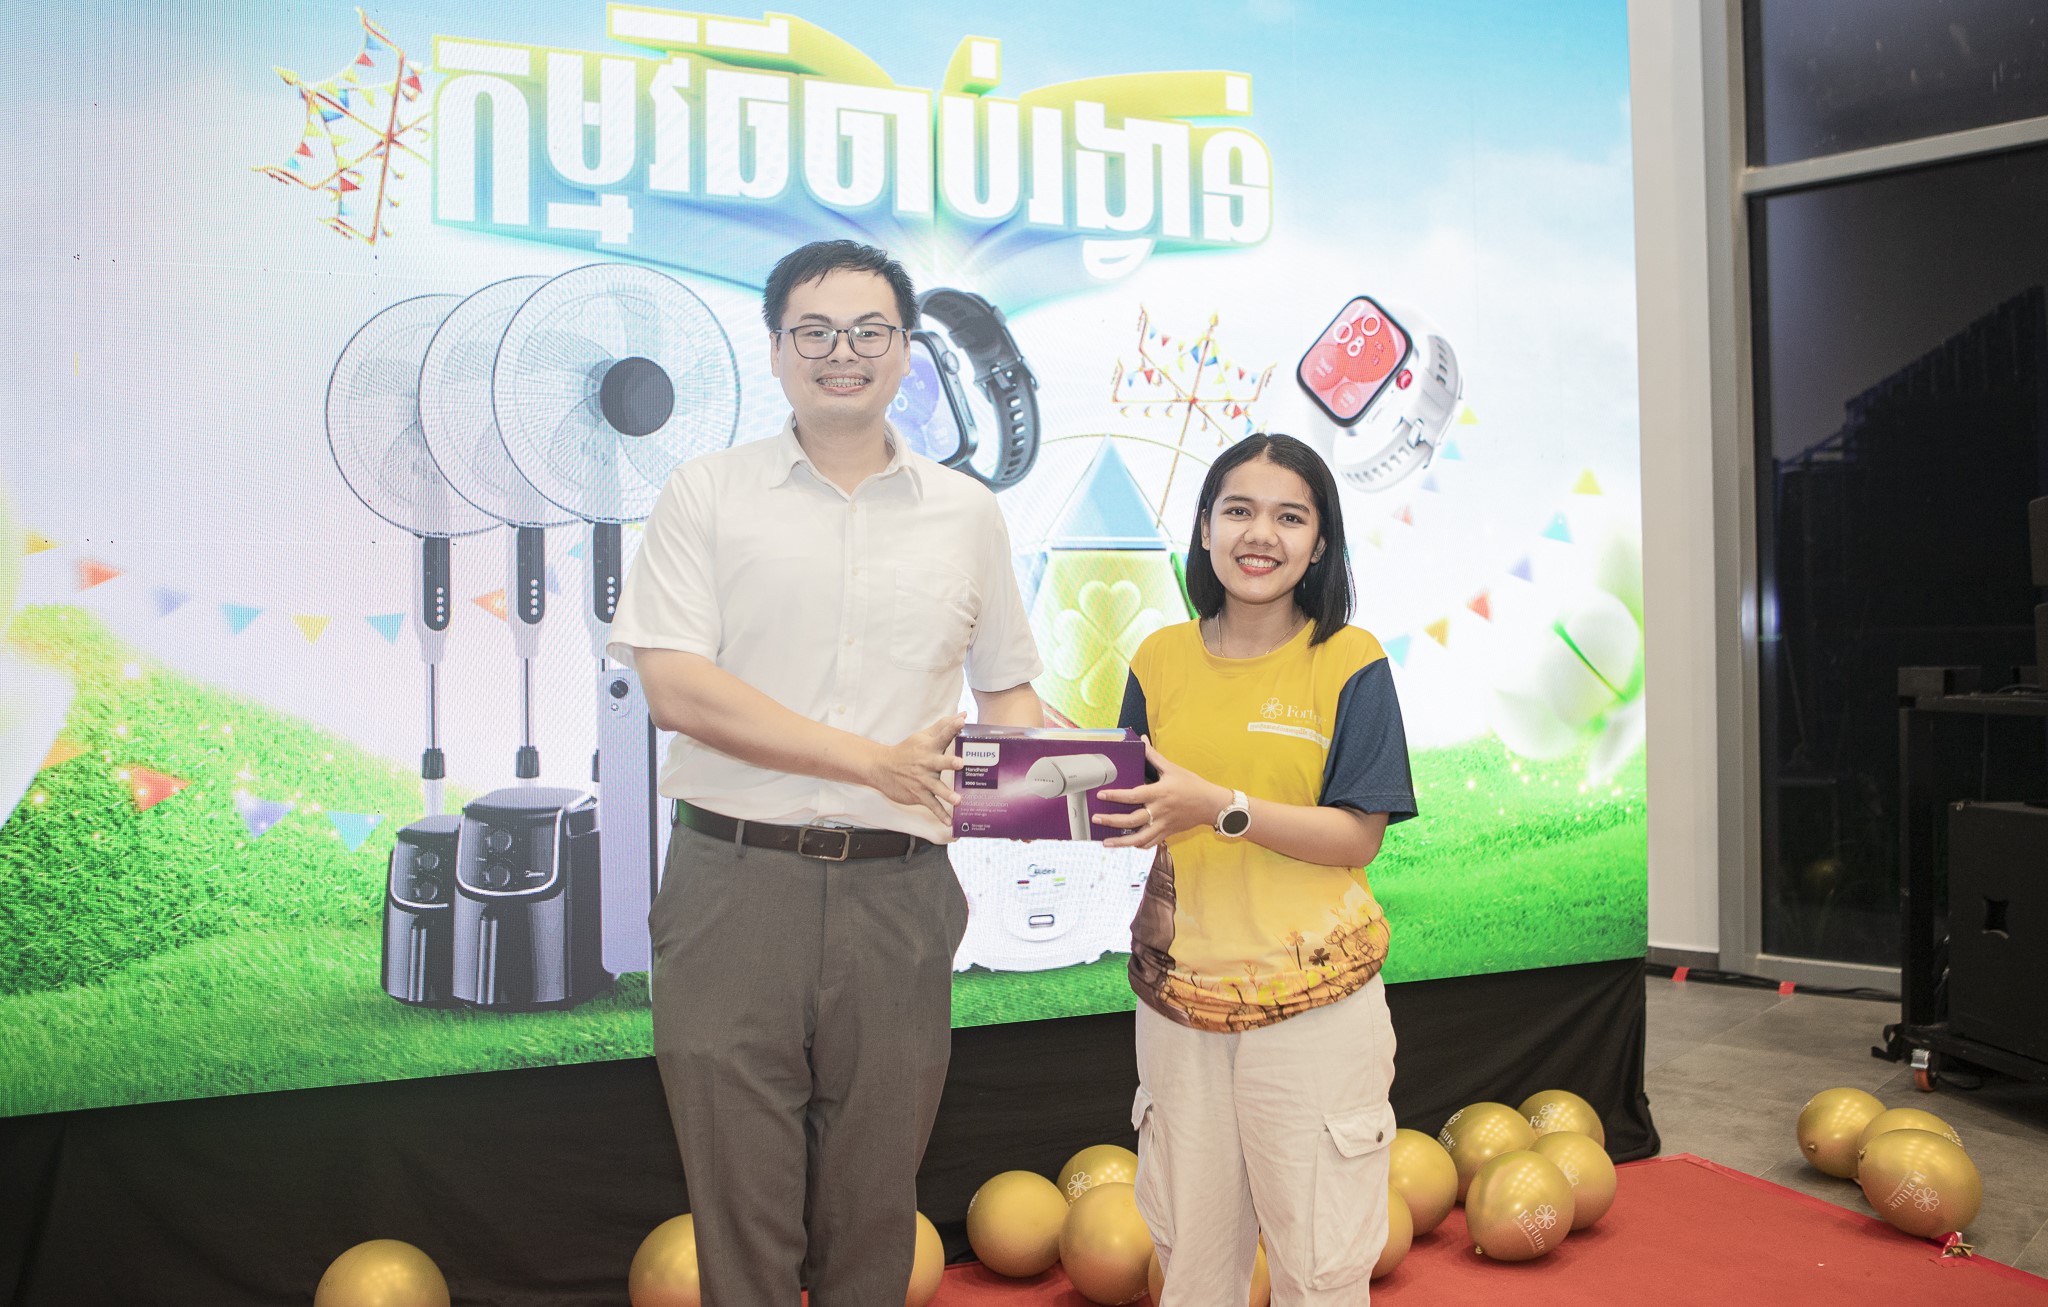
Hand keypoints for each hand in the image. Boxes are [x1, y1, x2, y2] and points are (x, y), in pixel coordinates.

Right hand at [866, 712, 966, 821]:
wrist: (881, 768)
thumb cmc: (907, 750)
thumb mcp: (923, 736)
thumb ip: (944, 726)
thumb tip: (963, 714)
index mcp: (929, 747)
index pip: (942, 735)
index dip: (952, 727)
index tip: (962, 721)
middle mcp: (926, 763)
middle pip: (940, 762)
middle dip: (950, 762)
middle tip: (960, 763)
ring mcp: (922, 780)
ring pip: (936, 787)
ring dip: (947, 794)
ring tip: (957, 800)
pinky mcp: (919, 794)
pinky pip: (932, 805)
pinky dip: (940, 815)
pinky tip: (950, 823)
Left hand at [1092, 740, 1229, 848]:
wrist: (1211, 804)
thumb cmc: (1192, 785)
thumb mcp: (1173, 769)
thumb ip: (1154, 756)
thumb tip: (1142, 740)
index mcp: (1159, 793)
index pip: (1133, 796)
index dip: (1116, 796)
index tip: (1101, 795)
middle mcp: (1159, 811)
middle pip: (1132, 820)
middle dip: (1111, 821)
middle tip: (1096, 819)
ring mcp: (1163, 824)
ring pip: (1140, 838)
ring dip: (1121, 842)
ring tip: (1106, 842)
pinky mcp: (1167, 832)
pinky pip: (1150, 843)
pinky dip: (1138, 845)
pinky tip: (1128, 844)